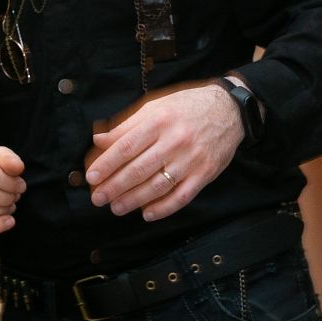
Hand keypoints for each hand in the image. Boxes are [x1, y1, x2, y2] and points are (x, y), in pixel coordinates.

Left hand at [84, 82, 242, 221]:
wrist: (229, 110)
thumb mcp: (155, 106)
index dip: (107, 163)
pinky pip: (182, 196)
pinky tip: (147, 214)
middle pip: (139, 169)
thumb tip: (98, 139)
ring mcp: (191, 159)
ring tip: (116, 208)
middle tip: (98, 198)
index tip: (91, 176)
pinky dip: (164, 208)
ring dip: (134, 200)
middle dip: (115, 186)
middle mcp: (174, 141)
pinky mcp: (205, 174)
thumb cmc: (186, 107)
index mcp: (159, 121)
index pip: (127, 146)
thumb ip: (127, 124)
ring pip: (158, 185)